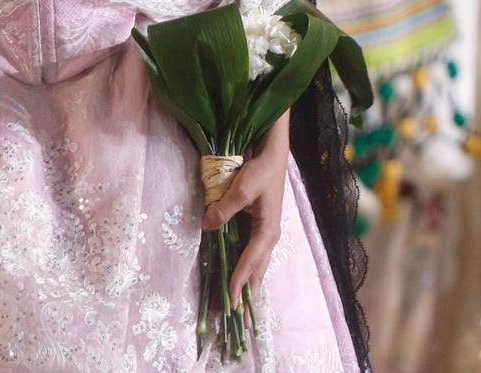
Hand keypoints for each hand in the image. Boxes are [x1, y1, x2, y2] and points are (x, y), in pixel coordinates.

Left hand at [202, 113, 291, 298]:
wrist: (273, 156)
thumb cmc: (261, 171)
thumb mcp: (243, 187)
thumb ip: (225, 208)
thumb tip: (208, 226)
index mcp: (268, 231)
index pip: (249, 263)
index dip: (237, 283)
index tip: (228, 304)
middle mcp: (267, 238)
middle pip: (256, 274)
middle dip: (246, 298)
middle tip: (238, 324)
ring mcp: (262, 236)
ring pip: (254, 269)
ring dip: (245, 290)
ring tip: (237, 313)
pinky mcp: (256, 231)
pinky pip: (249, 259)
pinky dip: (243, 275)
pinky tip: (235, 285)